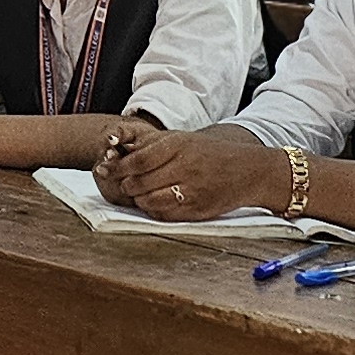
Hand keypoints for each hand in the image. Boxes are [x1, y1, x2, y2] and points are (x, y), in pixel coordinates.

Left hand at [97, 124, 291, 220]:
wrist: (249, 171)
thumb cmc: (212, 153)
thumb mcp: (185, 139)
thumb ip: (155, 144)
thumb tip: (122, 150)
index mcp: (180, 146)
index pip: (139, 160)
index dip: (118, 167)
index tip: (106, 169)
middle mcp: (185, 167)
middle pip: (140, 182)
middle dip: (125, 185)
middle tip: (123, 184)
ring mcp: (192, 190)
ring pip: (149, 201)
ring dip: (138, 200)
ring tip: (138, 194)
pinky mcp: (197, 210)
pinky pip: (164, 214)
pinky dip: (153, 210)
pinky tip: (154, 203)